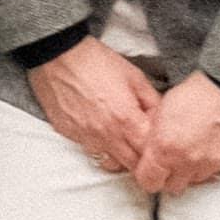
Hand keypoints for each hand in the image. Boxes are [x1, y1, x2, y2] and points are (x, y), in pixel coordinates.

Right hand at [29, 33, 159, 175]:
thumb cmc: (95, 61)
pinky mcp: (68, 133)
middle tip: (144, 149)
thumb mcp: (134, 76)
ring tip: (122, 143)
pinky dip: (98, 146)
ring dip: (120, 158)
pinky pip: (89, 150)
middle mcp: (107, 135)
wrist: (56, 54)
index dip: (158, 154)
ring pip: (110, 164)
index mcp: (127, 120)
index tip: (159, 148)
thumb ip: (152, 101)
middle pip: (132, 165)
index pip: (150, 155)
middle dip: (142, 161)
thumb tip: (162, 117)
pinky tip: (100, 131)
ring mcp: (85, 137)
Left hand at [133, 73, 219, 195]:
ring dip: (195, 168)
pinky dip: (219, 162)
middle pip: (174, 186)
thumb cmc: (198, 91)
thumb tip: (150, 152)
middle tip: (175, 159)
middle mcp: (188, 162)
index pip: (148, 182)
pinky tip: (219, 144)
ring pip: (198, 179)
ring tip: (199, 146)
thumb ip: (155, 137)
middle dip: (171, 176)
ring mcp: (214, 166)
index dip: (149, 177)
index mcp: (165, 148)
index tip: (152, 172)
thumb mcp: (163, 109)